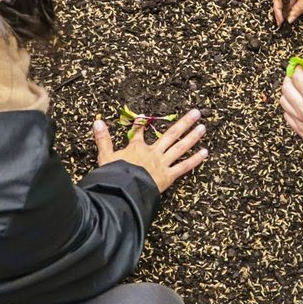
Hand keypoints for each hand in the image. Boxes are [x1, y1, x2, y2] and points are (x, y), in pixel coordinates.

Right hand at [94, 109, 208, 192]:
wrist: (123, 191)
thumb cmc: (113, 175)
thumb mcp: (104, 156)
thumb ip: (103, 139)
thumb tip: (97, 122)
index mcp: (137, 148)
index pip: (139, 133)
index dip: (141, 124)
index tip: (142, 117)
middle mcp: (153, 152)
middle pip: (170, 134)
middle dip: (183, 123)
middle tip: (196, 113)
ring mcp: (162, 163)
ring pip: (180, 147)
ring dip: (192, 136)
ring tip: (203, 127)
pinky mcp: (168, 176)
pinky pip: (184, 167)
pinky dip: (195, 160)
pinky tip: (205, 152)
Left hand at [279, 65, 302, 157]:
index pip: (297, 78)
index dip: (296, 69)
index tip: (299, 66)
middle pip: (286, 88)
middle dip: (289, 78)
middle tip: (296, 75)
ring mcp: (300, 122)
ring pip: (283, 102)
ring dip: (287, 93)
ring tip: (296, 89)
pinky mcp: (301, 131)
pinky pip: (287, 116)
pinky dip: (289, 108)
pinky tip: (297, 105)